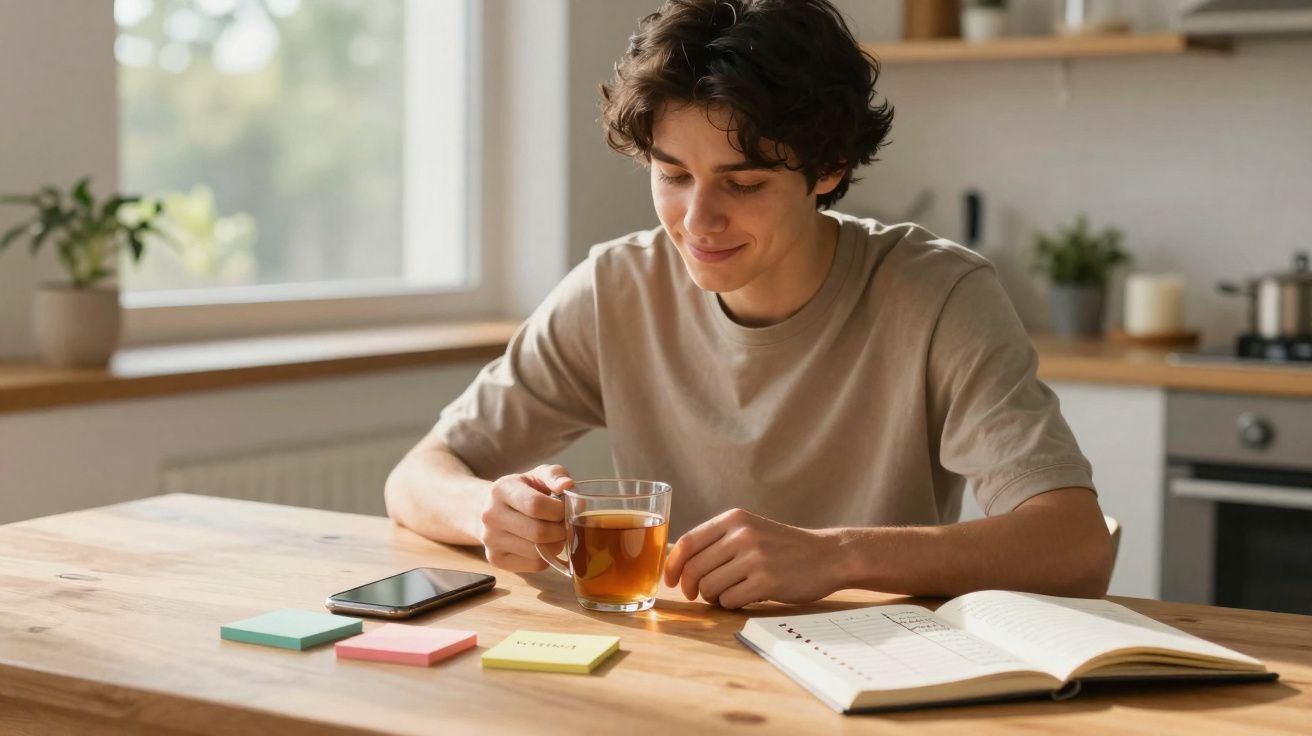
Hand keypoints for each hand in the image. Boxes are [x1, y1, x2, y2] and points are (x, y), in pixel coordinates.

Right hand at [478, 464, 572, 572]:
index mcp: (501, 489)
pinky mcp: (496, 559)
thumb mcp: (538, 476)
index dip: (559, 510)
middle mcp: (491, 515)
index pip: (536, 505)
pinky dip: (547, 557)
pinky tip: (544, 544)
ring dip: (556, 545)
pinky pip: (534, 565)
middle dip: (560, 530)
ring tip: (556, 533)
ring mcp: (490, 540)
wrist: (493, 509)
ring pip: (537, 552)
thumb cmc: (523, 491)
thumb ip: (555, 476)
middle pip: (538, 532)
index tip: (566, 509)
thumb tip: (566, 485)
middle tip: (565, 525)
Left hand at [663, 508, 845, 608]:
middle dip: (690, 587)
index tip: (671, 580)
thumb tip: (677, 564)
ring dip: (713, 597)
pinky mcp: (766, 581)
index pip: (687, 542)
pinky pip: (729, 601)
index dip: (673, 565)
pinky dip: (732, 604)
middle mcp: (742, 534)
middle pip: (694, 568)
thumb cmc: (783, 547)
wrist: (827, 555)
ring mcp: (754, 558)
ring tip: (729, 593)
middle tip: (696, 595)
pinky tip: (746, 597)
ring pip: (709, 587)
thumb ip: (718, 541)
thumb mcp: (750, 530)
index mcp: (734, 519)